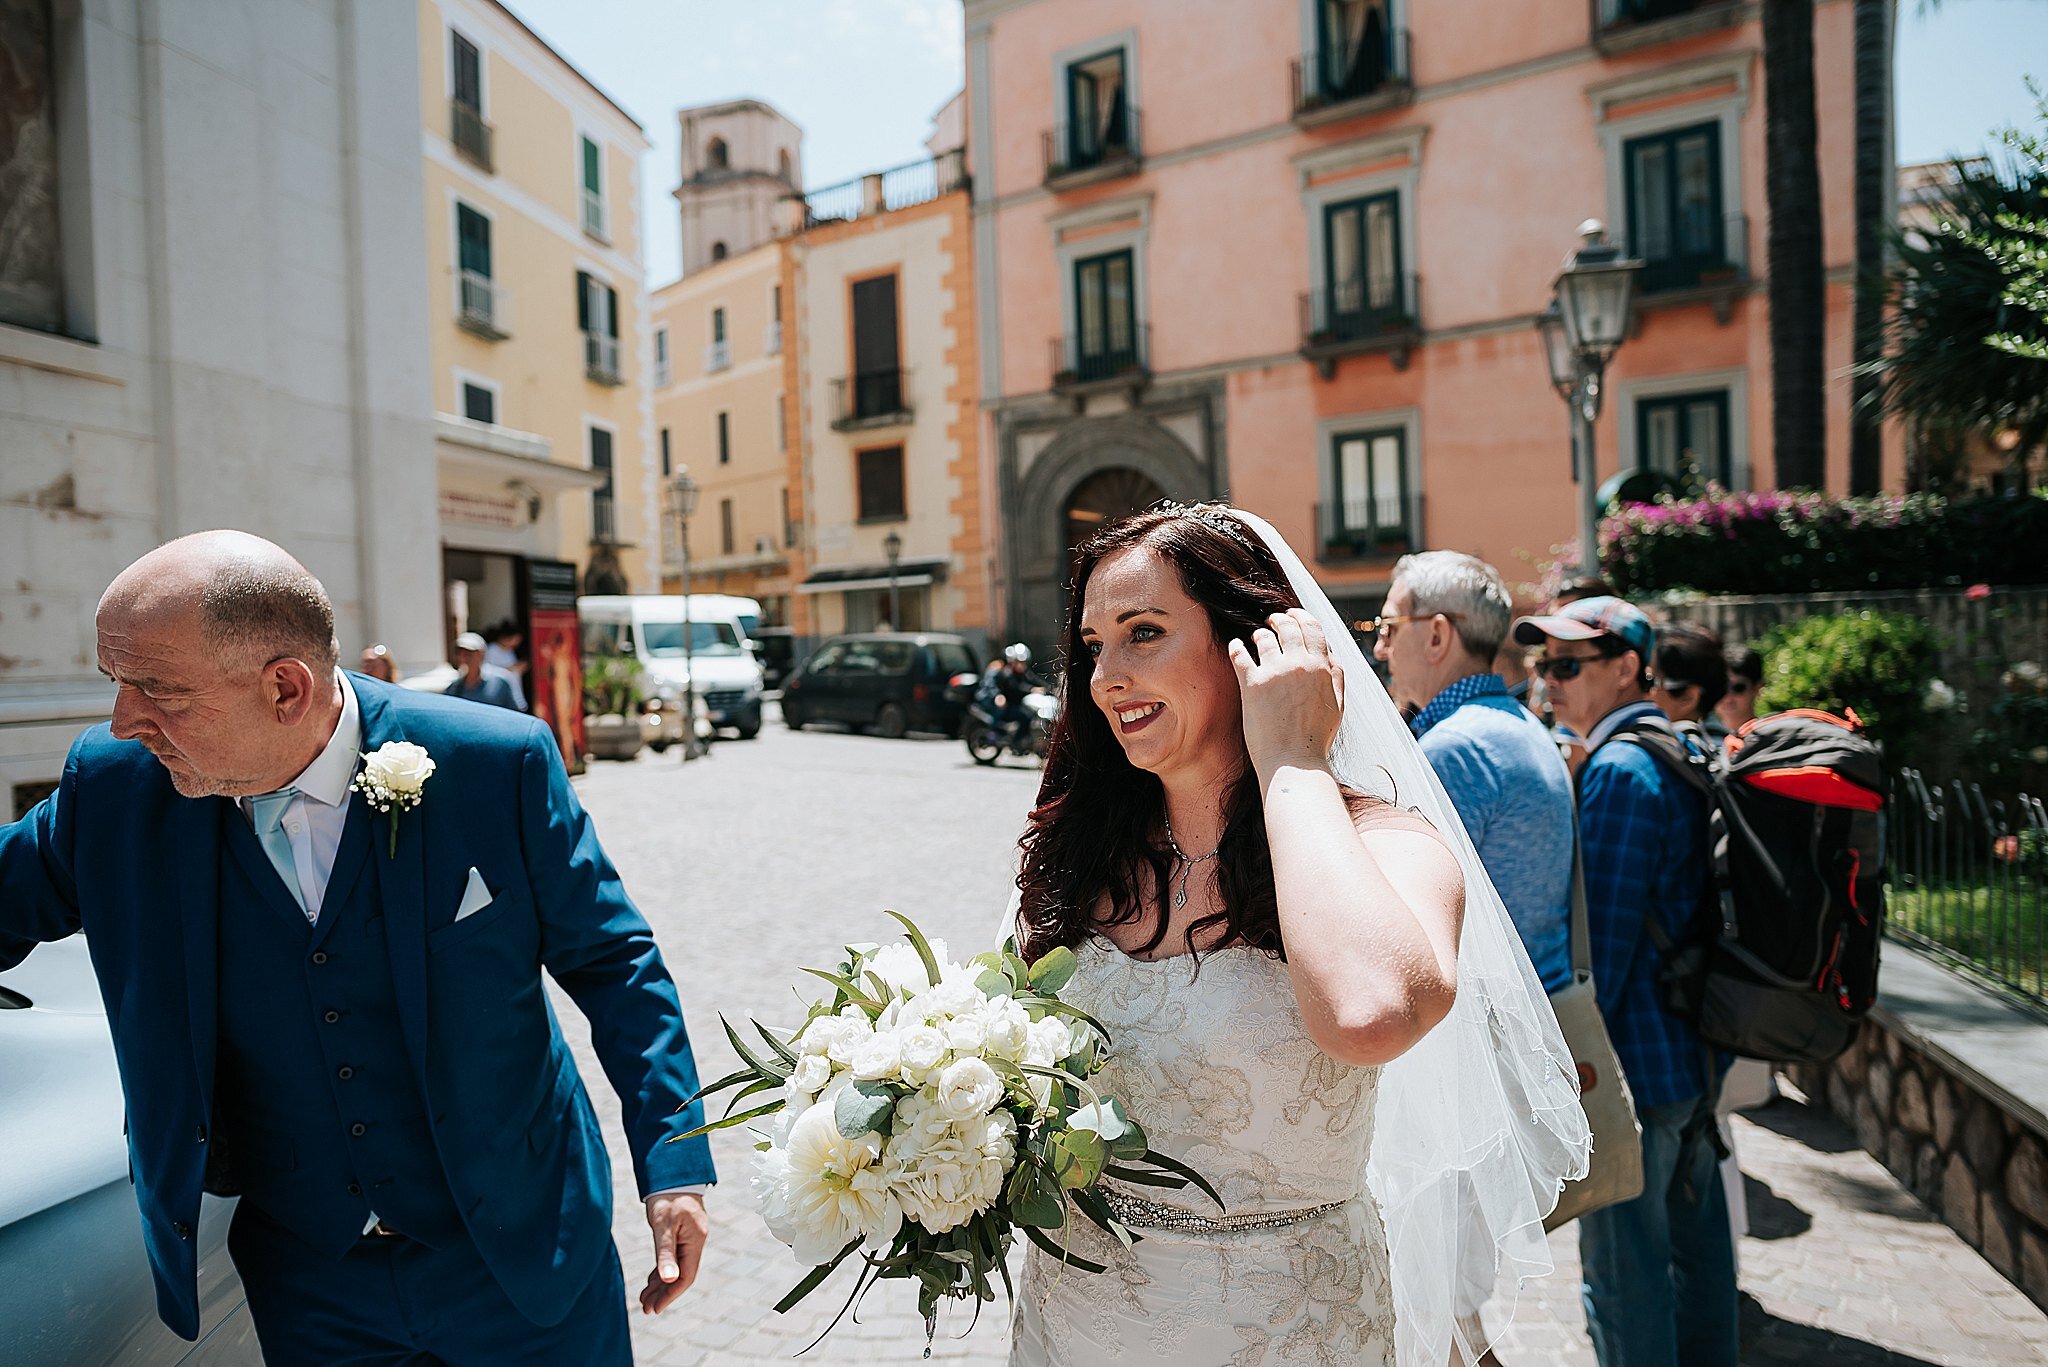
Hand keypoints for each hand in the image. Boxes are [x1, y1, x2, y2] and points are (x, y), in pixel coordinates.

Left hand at [639, 1191, 708, 1314]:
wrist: (671, 1172)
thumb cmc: (667, 1196)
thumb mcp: (663, 1225)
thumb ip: (665, 1253)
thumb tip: (668, 1280)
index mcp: (695, 1240)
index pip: (686, 1276)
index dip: (670, 1294)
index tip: (654, 1308)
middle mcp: (695, 1241)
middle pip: (681, 1275)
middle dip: (663, 1293)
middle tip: (645, 1308)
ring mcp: (689, 1237)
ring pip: (676, 1268)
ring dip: (661, 1284)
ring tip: (644, 1298)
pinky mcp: (681, 1233)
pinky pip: (673, 1258)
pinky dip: (662, 1270)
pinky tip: (652, 1280)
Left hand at [1227, 609, 1343, 779]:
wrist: (1294, 761)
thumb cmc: (1316, 738)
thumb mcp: (1337, 703)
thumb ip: (1335, 675)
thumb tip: (1330, 652)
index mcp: (1322, 667)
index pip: (1313, 627)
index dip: (1301, 616)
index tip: (1292, 615)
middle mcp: (1299, 665)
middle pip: (1287, 626)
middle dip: (1278, 620)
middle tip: (1271, 622)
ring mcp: (1275, 673)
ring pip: (1263, 637)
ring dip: (1258, 634)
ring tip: (1254, 639)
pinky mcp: (1252, 685)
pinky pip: (1239, 654)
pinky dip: (1236, 646)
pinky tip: (1235, 646)